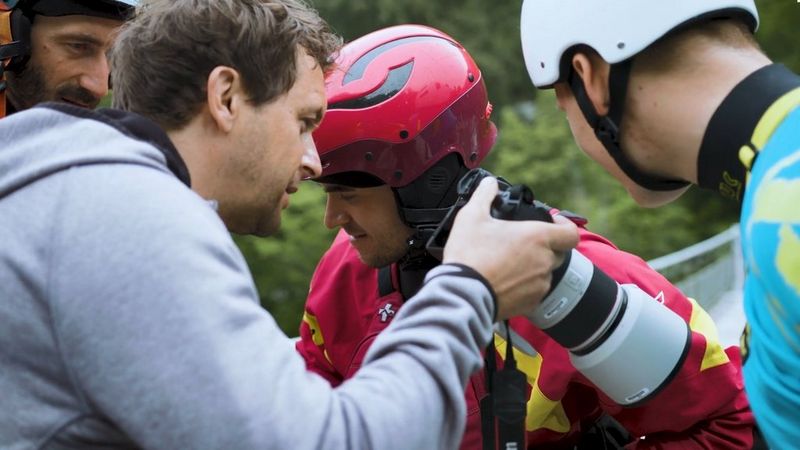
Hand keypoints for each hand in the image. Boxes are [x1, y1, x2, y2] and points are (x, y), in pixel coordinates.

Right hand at [443, 177, 578, 319]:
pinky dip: (525, 286)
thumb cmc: (469, 256)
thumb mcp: (471, 217)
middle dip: (544, 246)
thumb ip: (484, 195)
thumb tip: (489, 183)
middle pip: (557, 252)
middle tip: (522, 243)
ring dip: (532, 266)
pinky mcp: (531, 303)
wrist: (463, 294)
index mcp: (537, 238)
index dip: (565, 226)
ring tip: (508, 263)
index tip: (554, 223)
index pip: (570, 232)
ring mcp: (539, 284)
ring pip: (545, 272)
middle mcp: (544, 261)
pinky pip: (535, 291)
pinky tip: (505, 281)